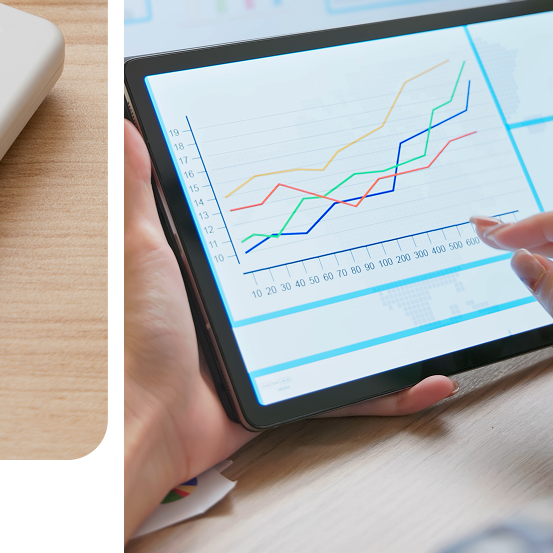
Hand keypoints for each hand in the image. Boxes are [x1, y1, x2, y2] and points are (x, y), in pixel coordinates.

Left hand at [125, 119, 456, 542]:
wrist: (149, 424)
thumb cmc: (138, 339)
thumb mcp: (141, 249)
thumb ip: (138, 190)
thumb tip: (127, 128)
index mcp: (220, 264)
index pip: (272, 221)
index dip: (305, 200)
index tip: (340, 175)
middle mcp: (250, 302)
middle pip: (316, 272)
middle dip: (359, 257)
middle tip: (402, 230)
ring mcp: (272, 347)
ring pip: (343, 328)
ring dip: (388, 321)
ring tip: (426, 300)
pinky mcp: (286, 388)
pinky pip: (346, 388)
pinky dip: (387, 391)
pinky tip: (421, 378)